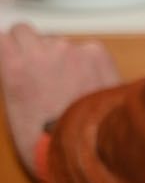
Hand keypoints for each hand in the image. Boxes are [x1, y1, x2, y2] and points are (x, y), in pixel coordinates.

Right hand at [0, 25, 119, 180]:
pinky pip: (87, 49)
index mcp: (14, 66)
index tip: (14, 56)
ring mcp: (70, 50)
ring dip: (61, 56)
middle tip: (40, 68)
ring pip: (59, 42)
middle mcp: (40, 52)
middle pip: (27, 32)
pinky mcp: (97, 53)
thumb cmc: (48, 140)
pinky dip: (88, 61)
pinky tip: (91, 85)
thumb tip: (20, 68)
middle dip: (30, 47)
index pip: (4, 37)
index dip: (10, 49)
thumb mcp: (16, 109)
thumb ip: (16, 78)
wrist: (91, 149)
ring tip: (70, 85)